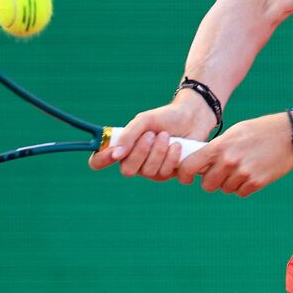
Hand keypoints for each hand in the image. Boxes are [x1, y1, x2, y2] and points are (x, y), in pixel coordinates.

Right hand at [88, 88, 217, 179]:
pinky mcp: (171, 173)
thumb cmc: (165, 117)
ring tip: (168, 136)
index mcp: (123, 148)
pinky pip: (167, 174)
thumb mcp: (145, 120)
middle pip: (127, 170)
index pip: (100, 161)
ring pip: (149, 172)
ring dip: (160, 151)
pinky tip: (178, 146)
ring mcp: (153, 170)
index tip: (113, 152)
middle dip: (141, 152)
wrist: (192, 117)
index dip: (101, 160)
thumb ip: (129, 135)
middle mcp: (135, 162)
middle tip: (152, 134)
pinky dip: (173, 158)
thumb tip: (116, 155)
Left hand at [177, 113, 292, 196]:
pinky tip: (253, 172)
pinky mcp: (256, 183)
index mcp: (220, 146)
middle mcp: (229, 161)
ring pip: (225, 189)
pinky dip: (244, 186)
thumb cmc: (260, 131)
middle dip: (212, 181)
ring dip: (230, 182)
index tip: (187, 177)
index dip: (185, 173)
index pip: (190, 165)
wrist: (290, 136)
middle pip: (207, 185)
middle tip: (221, 172)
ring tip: (243, 167)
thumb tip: (200, 164)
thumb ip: (217, 148)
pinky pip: (241, 192)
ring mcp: (243, 173)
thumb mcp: (235, 132)